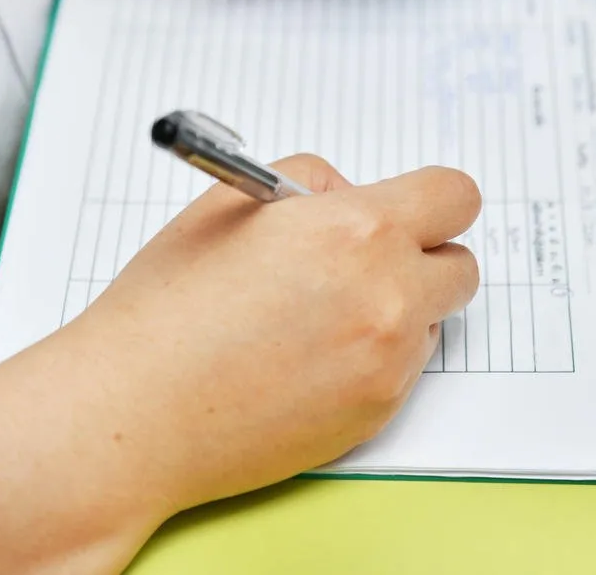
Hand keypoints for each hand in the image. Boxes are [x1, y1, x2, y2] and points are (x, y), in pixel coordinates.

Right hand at [83, 155, 480, 511]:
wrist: (133, 411)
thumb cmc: (169, 304)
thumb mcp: (233, 202)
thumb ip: (313, 182)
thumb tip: (355, 196)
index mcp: (356, 229)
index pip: (455, 197)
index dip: (433, 201)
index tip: (412, 211)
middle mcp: (389, 296)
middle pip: (461, 267)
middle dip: (423, 258)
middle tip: (365, 265)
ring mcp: (389, 362)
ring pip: (432, 322)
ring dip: (399, 312)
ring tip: (317, 320)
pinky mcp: (377, 413)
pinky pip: (403, 370)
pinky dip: (372, 360)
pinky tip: (305, 362)